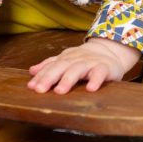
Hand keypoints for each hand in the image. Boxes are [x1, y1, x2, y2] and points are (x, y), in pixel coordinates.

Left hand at [26, 37, 140, 94]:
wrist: (110, 50)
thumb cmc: (85, 59)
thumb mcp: (66, 60)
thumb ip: (50, 65)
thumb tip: (31, 71)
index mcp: (66, 58)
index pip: (51, 66)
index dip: (41, 76)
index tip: (32, 87)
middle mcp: (76, 59)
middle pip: (61, 67)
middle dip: (50, 77)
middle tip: (40, 89)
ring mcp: (91, 63)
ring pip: (78, 69)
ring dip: (68, 79)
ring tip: (60, 90)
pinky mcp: (105, 68)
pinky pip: (100, 73)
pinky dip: (95, 80)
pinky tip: (90, 89)